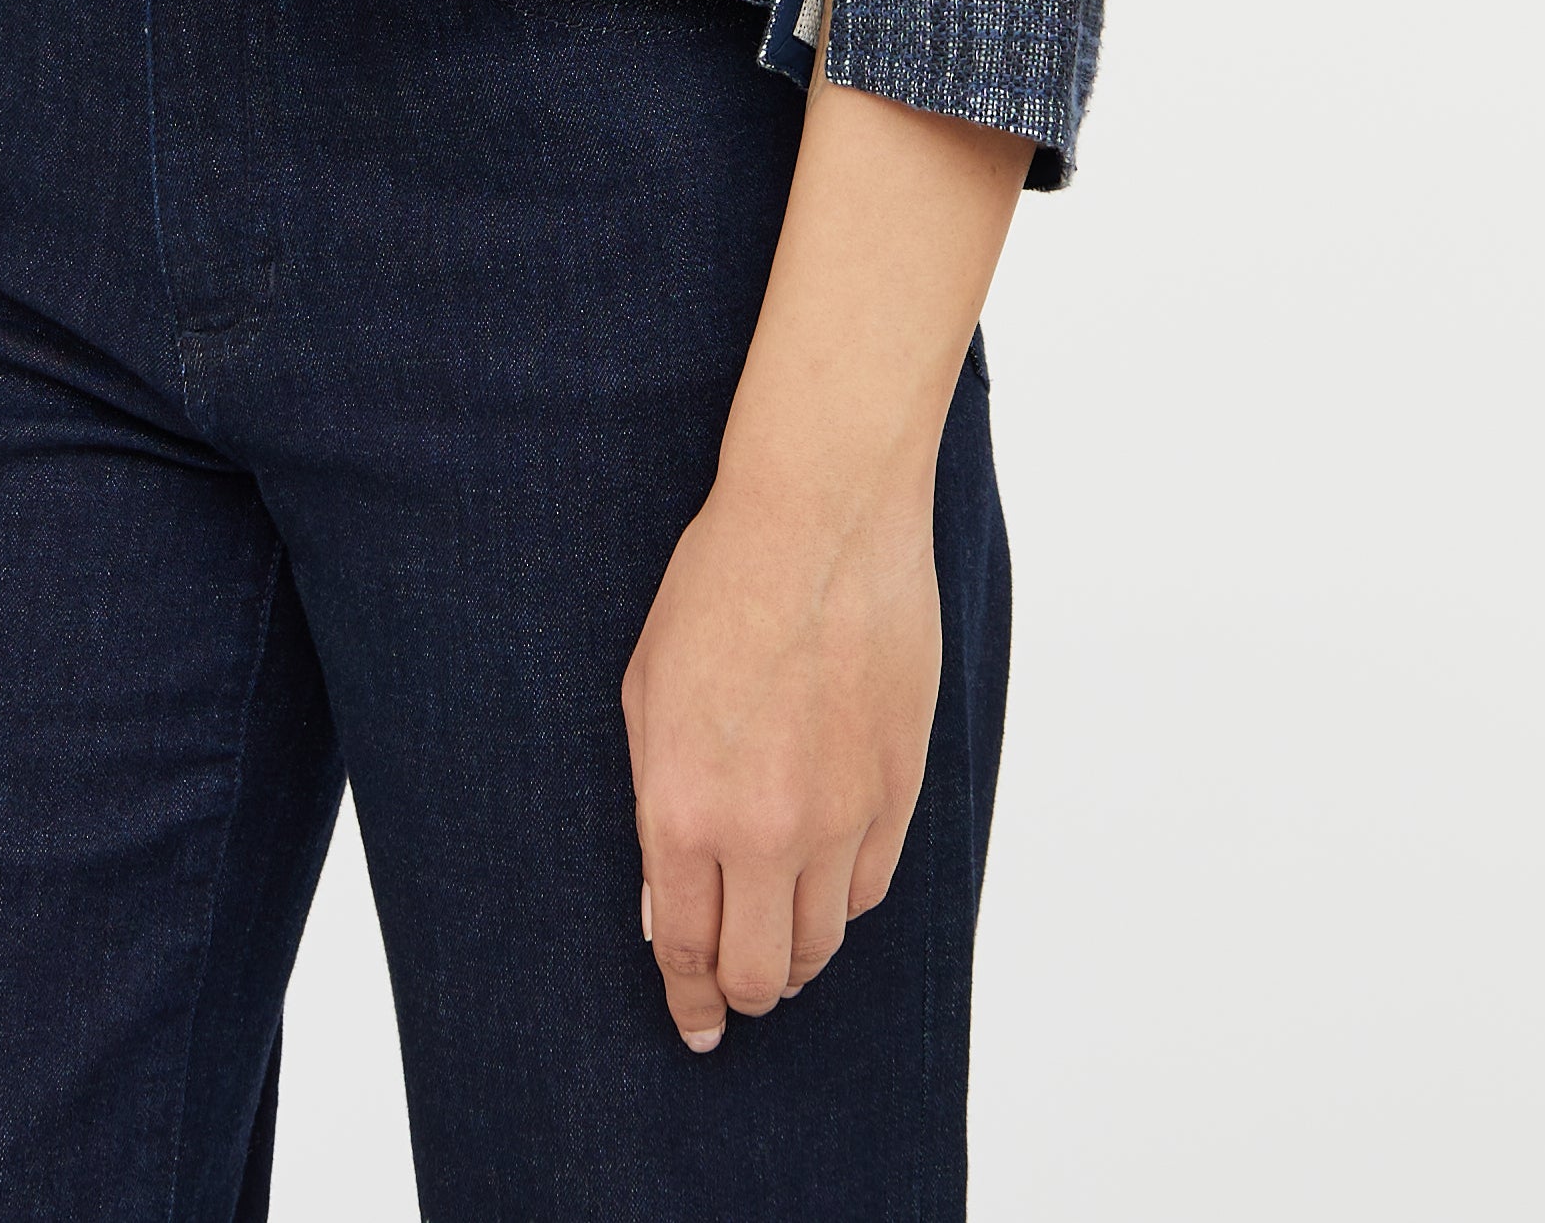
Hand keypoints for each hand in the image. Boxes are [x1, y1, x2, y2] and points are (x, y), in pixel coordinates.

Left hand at [620, 440, 943, 1049]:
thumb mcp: (646, 695)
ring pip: (821, 941)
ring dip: (796, 951)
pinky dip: (843, 898)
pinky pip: (871, 886)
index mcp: (682, 807)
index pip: (687, 950)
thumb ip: (654, 808)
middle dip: (741, 992)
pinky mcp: (898, 788)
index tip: (696, 1027)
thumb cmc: (717, 587)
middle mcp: (762, 830)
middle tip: (736, 989)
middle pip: (760, 971)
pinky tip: (825, 879)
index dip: (689, 1001)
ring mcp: (840, 814)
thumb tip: (671, 903)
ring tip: (780, 938)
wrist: (818, 519)